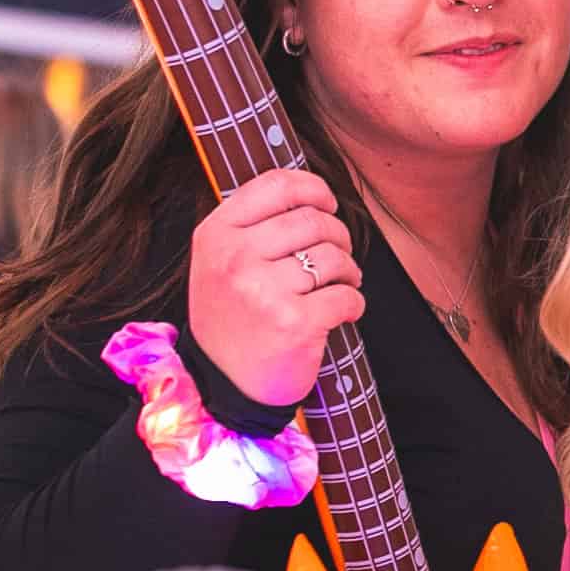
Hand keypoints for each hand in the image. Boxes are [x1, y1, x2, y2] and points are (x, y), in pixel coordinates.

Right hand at [189, 167, 361, 409]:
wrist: (223, 385)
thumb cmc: (231, 318)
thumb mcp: (219, 262)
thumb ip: (253, 226)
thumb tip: (311, 193)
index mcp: (216, 235)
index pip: (277, 185)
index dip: (314, 189)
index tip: (328, 204)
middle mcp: (236, 259)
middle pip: (313, 220)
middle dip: (338, 236)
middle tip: (339, 256)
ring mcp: (264, 292)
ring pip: (333, 257)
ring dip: (349, 271)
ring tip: (341, 283)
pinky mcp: (295, 323)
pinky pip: (346, 296)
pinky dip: (354, 303)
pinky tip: (342, 311)